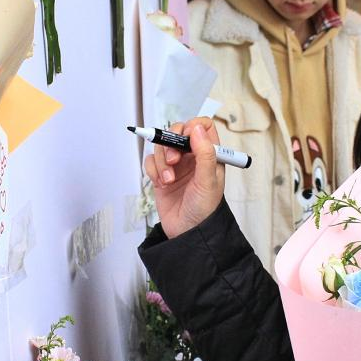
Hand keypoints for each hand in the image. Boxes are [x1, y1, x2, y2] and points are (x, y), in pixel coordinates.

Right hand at [143, 118, 224, 238]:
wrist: (187, 233)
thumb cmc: (204, 210)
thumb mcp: (208, 181)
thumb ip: (205, 153)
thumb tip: (197, 128)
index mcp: (210, 155)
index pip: (202, 126)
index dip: (192, 127)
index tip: (185, 140)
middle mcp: (193, 157)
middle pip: (177, 132)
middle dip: (171, 144)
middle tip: (173, 161)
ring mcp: (176, 165)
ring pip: (161, 146)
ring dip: (162, 162)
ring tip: (168, 180)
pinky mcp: (161, 175)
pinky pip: (151, 161)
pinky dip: (153, 170)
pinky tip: (161, 184)